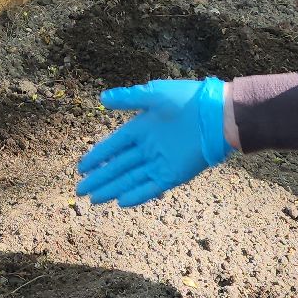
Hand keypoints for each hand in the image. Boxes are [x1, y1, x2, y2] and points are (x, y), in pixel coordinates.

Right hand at [76, 77, 231, 205]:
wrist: (217, 114)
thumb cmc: (187, 100)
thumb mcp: (154, 95)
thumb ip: (128, 99)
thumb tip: (102, 98)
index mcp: (141, 128)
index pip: (113, 146)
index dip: (97, 157)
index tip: (81, 168)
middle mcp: (148, 148)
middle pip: (118, 166)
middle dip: (99, 179)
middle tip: (80, 191)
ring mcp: (160, 162)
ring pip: (130, 179)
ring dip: (113, 189)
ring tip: (94, 200)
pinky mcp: (173, 174)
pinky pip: (150, 187)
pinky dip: (137, 195)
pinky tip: (121, 202)